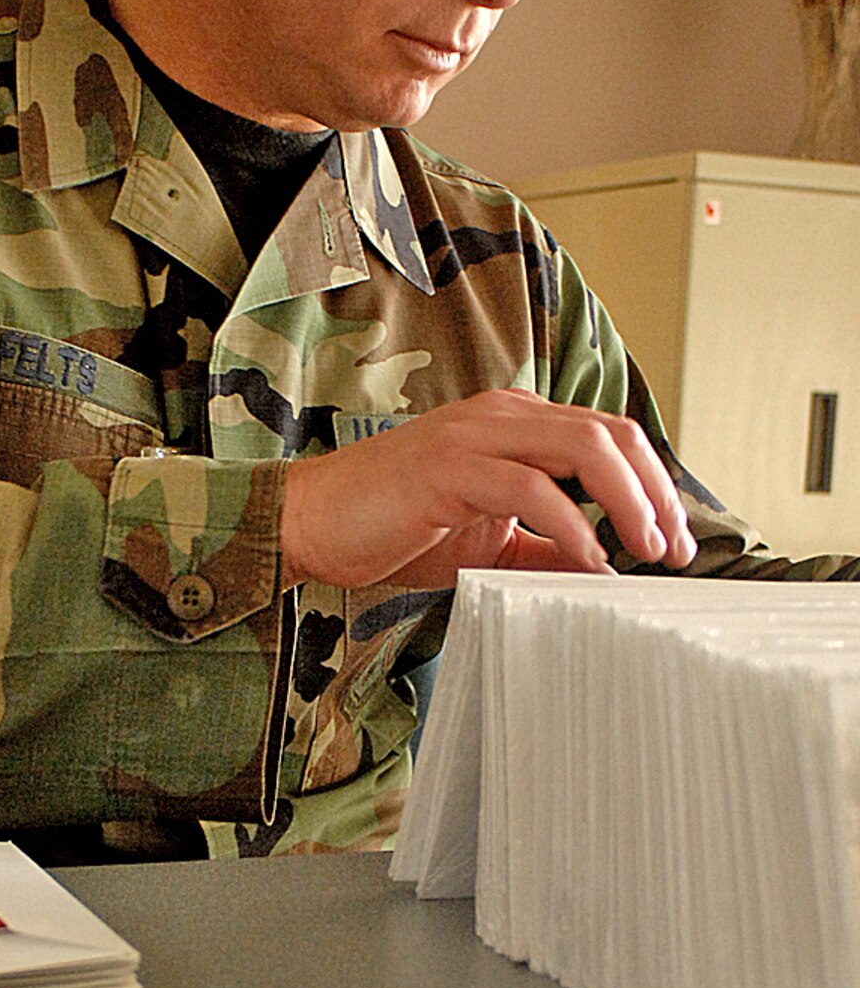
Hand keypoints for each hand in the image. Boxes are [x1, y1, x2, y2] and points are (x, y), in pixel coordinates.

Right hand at [279, 389, 695, 588]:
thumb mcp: (489, 544)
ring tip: (646, 551)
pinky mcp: (448, 468)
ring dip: (628, 501)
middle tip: (675, 550)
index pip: (610, 437)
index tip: (677, 542)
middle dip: (656, 493)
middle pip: (611, 434)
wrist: (310, 523)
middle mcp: (503, 417)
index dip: (655, 486)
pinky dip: (571, 526)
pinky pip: (528, 489)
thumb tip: (609, 570)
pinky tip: (589, 561)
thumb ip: (547, 549)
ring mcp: (476, 436)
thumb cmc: (393, 530)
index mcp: (517, 425)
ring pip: (582, 448)